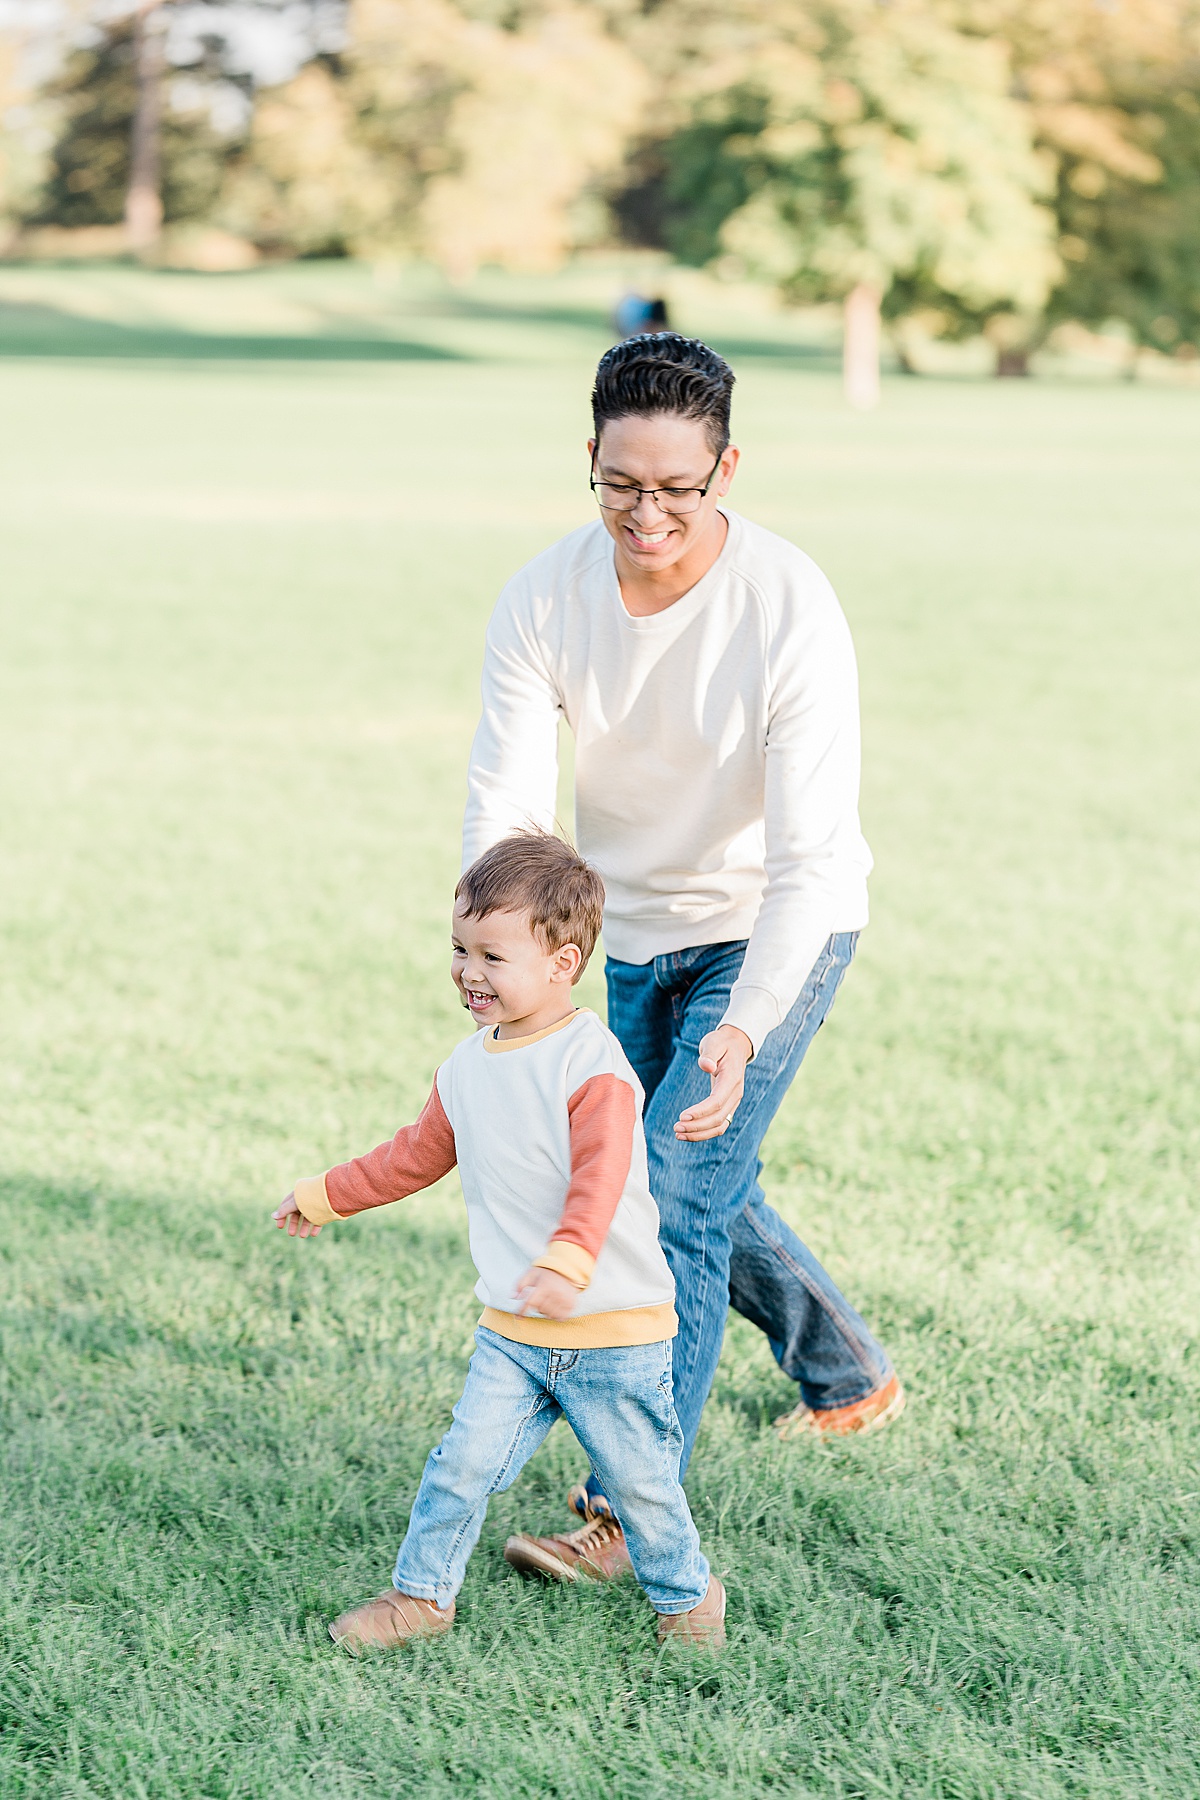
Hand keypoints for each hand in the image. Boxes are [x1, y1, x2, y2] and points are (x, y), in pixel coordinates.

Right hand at [273, 1191, 322, 1238]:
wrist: (330, 1193)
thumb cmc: (310, 1196)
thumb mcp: (294, 1203)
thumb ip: (284, 1210)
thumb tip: (273, 1216)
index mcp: (297, 1195)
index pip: (286, 1206)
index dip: (282, 1216)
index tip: (280, 1226)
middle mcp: (306, 1200)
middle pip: (297, 1213)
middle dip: (294, 1224)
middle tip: (292, 1234)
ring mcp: (315, 1205)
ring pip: (308, 1218)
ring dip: (304, 1227)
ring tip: (303, 1236)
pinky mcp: (324, 1210)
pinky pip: (319, 1219)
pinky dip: (315, 1227)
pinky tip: (313, 1234)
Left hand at [514, 1265, 577, 1320]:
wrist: (566, 1270)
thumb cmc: (545, 1274)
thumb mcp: (530, 1274)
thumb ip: (519, 1284)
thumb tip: (513, 1297)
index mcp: (544, 1285)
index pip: (530, 1302)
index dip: (522, 1311)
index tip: (518, 1317)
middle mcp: (556, 1293)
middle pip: (540, 1310)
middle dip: (537, 1306)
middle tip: (541, 1297)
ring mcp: (565, 1299)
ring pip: (549, 1315)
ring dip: (546, 1311)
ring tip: (548, 1300)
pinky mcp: (572, 1304)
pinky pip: (560, 1318)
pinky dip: (556, 1315)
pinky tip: (555, 1306)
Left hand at [675, 1024, 752, 1141]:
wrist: (736, 1045)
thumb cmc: (721, 1043)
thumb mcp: (714, 1042)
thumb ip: (709, 1054)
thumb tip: (706, 1066)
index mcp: (732, 1079)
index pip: (717, 1101)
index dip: (700, 1111)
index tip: (682, 1116)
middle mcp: (736, 1094)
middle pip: (718, 1118)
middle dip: (697, 1126)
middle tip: (676, 1127)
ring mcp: (733, 1101)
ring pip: (720, 1126)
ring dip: (700, 1133)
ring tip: (678, 1134)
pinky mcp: (728, 1106)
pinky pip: (719, 1124)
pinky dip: (704, 1132)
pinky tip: (688, 1133)